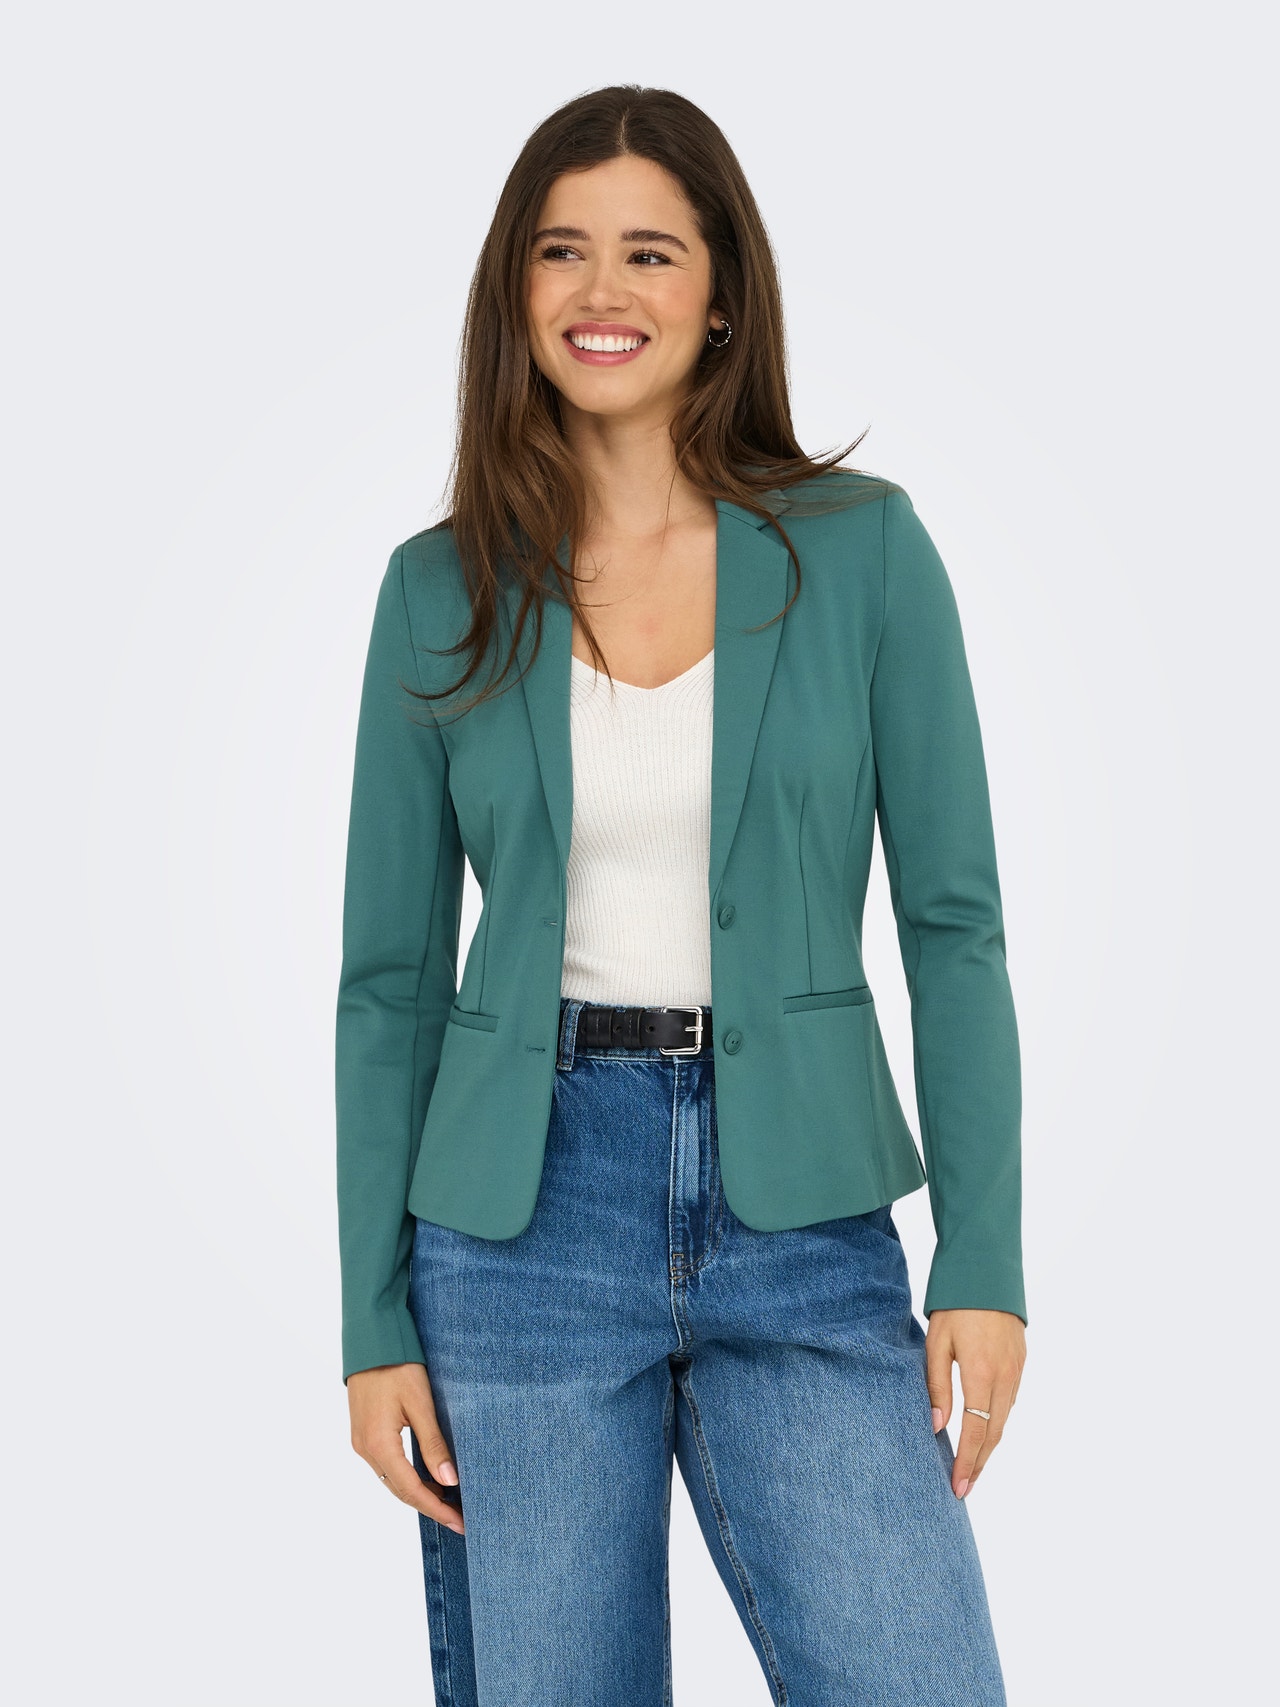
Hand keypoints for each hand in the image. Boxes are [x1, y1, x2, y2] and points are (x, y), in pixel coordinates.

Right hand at [347, 1361, 464, 1533]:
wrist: (370, 1339)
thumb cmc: (397, 1366)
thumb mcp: (420, 1403)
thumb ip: (433, 1444)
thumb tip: (449, 1481)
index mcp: (379, 1445)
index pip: (412, 1490)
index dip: (437, 1509)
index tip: (460, 1523)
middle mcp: (365, 1449)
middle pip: (400, 1490)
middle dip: (430, 1506)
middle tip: (459, 1518)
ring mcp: (361, 1442)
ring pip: (392, 1479)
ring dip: (419, 1492)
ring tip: (449, 1501)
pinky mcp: (363, 1432)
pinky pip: (387, 1465)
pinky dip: (407, 1476)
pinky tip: (427, 1476)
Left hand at [925, 1308, 1024, 1499]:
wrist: (988, 1270)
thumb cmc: (955, 1304)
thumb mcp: (937, 1342)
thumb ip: (937, 1385)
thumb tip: (937, 1426)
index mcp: (982, 1373)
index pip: (976, 1431)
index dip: (967, 1462)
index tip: (958, 1487)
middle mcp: (1005, 1377)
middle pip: (994, 1433)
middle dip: (979, 1464)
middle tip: (964, 1488)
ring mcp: (1017, 1370)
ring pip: (1004, 1420)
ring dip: (989, 1446)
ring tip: (971, 1467)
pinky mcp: (1021, 1363)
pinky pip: (1010, 1402)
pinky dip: (997, 1423)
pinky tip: (984, 1432)